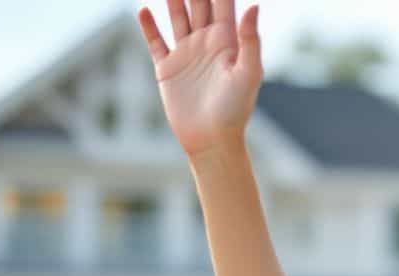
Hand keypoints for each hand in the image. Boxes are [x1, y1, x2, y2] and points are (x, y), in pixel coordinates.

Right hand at [137, 0, 262, 156]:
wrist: (213, 140)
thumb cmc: (236, 109)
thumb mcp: (248, 72)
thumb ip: (250, 39)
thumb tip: (254, 4)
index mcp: (227, 41)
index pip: (222, 3)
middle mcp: (206, 43)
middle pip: (198, 4)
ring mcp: (186, 55)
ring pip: (176, 17)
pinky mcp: (167, 69)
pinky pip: (156, 42)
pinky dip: (149, 26)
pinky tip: (144, 9)